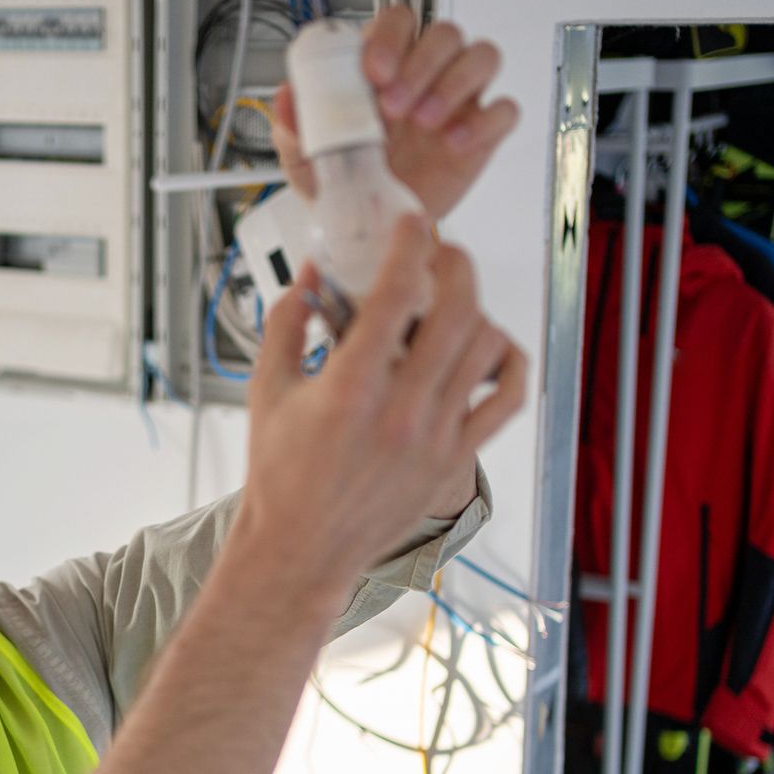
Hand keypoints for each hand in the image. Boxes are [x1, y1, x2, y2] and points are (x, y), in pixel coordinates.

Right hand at [239, 214, 526, 588]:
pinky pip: (506, 400)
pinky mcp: (455, 460)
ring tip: (455, 301)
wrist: (302, 549)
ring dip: (476, 310)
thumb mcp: (264, 391)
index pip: (395, 295)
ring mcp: (435, 437)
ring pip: (486, 348)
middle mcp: (400, 411)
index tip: (410, 224)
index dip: (410, 245)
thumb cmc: (280, 475)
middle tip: (440, 253)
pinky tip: (489, 348)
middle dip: (455, 265)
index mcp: (349, 389)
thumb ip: (287, 324)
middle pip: (457, 310)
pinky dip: (508, 364)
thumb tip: (312, 275)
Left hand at [273, 9, 518, 221]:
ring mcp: (458, 100)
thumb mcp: (305, 156)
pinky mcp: (481, 133)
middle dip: (420, 64)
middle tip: (393, 108)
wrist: (368, 225)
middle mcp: (425, 73)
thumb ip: (293, 125)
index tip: (372, 72)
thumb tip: (283, 99)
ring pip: (481, 56)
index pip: (398, 21)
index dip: (390, 37)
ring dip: (455, 83)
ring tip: (425, 123)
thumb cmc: (341, 178)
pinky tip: (455, 144)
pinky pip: (504, 110)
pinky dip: (485, 121)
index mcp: (383, 64)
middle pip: (444, 34)